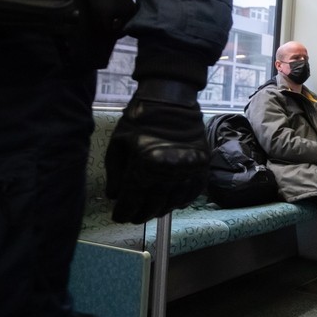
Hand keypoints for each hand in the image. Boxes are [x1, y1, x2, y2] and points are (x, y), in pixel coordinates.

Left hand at [105, 79, 208, 223]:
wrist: (171, 100)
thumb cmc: (139, 120)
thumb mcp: (117, 144)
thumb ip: (115, 173)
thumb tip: (116, 196)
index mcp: (145, 165)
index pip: (133, 199)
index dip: (124, 212)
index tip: (119, 216)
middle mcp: (169, 171)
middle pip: (153, 204)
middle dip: (141, 214)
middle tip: (134, 217)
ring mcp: (188, 169)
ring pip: (173, 201)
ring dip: (161, 210)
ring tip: (152, 211)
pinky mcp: (201, 166)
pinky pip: (192, 192)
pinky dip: (182, 201)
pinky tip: (173, 203)